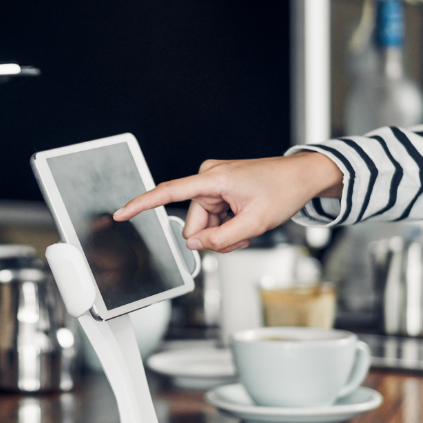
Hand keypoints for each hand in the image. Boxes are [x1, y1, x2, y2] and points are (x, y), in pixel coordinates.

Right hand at [112, 152, 342, 252]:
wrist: (301, 177)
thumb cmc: (282, 191)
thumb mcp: (254, 223)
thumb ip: (221, 239)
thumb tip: (195, 246)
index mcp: (212, 179)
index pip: (168, 192)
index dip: (142, 204)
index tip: (121, 213)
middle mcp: (207, 178)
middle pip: (193, 224)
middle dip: (213, 236)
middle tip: (241, 233)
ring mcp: (212, 184)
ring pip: (203, 226)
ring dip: (223, 233)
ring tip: (246, 226)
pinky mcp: (218, 190)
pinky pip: (211, 219)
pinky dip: (227, 227)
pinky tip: (244, 220)